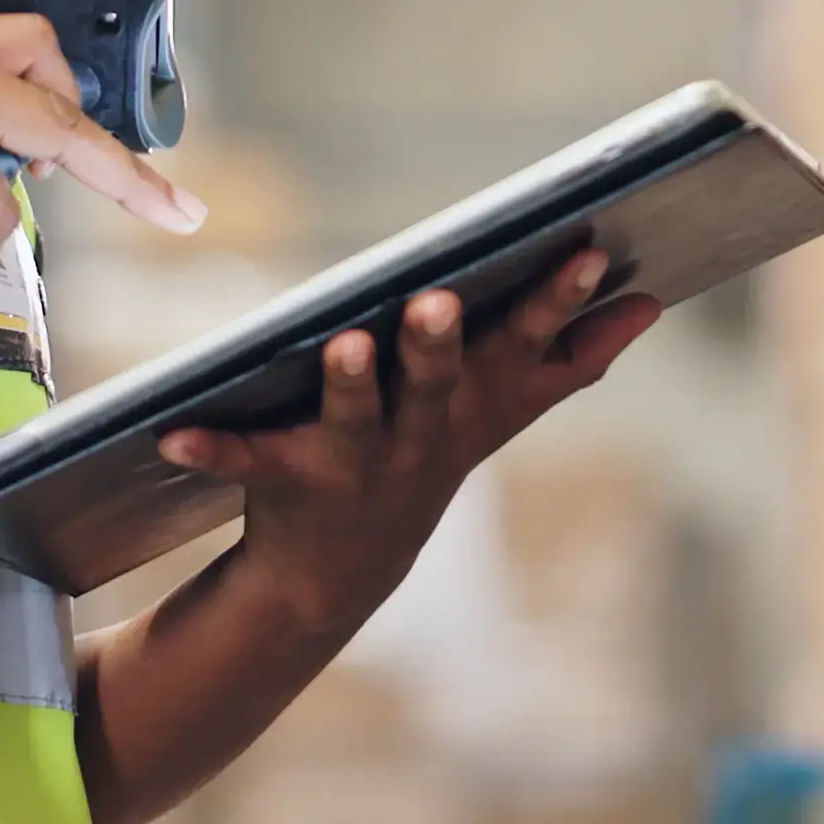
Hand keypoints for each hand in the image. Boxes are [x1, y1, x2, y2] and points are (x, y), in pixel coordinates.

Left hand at [156, 246, 660, 631]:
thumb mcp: (500, 409)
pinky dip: (211, 448)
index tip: (591, 253)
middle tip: (439, 299)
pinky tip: (173, 433)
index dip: (558, 300)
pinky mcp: (286, 480)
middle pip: (436, 380)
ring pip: (355, 417)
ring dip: (351, 381)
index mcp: (469, 403)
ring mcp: (355, 462)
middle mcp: (419, 434)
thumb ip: (573, 356)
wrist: (340, 571)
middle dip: (440, 342)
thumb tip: (650, 301)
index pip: (523, 343)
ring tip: (346, 341)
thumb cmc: (426, 454)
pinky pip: (247, 461)